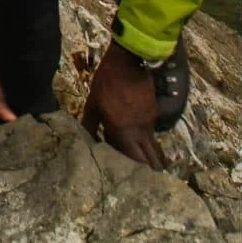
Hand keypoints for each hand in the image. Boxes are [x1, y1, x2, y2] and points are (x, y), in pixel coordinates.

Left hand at [83, 42, 164, 169]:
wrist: (130, 63)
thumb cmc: (107, 82)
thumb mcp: (92, 102)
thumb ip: (90, 123)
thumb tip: (87, 139)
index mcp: (122, 130)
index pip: (130, 159)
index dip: (129, 169)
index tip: (126, 177)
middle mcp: (139, 131)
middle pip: (149, 159)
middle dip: (146, 170)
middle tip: (141, 179)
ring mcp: (149, 123)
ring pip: (154, 148)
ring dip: (151, 159)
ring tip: (147, 168)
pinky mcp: (154, 114)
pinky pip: (152, 135)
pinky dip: (149, 143)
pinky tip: (141, 144)